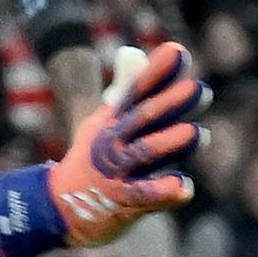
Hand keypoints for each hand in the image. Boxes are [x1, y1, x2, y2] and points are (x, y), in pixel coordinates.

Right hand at [0, 43, 211, 256]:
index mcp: (114, 120)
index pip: (137, 90)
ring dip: (169, 144)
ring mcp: (117, 172)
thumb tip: (135, 52)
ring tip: (197, 133)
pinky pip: (144, 197)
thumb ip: (125, 88)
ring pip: (146, 155)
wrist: (58, 206)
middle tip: (199, 89)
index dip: (157, 72)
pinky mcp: (123, 202)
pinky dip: (163, 193)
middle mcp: (115, 141)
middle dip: (170, 103)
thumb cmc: (92, 159)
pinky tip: (184, 188)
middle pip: (145, 118)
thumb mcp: (104, 120)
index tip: (177, 51)